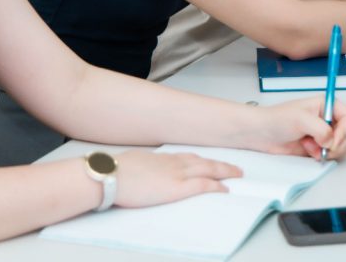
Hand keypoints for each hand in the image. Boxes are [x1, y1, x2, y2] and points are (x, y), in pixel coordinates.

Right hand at [113, 149, 241, 207]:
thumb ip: (143, 166)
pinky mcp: (177, 188)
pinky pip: (203, 185)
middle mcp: (171, 162)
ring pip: (207, 169)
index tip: (208, 161)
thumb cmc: (115, 171)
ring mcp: (176, 174)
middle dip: (220, 164)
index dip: (201, 159)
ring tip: (236, 175)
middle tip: (234, 167)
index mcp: (160, 157)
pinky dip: (216, 186)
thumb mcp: (132, 163)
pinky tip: (225, 188)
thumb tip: (144, 171)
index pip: (187, 156)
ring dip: (223, 171)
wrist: (109, 175)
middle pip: (202, 161)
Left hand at [239, 97, 345, 160]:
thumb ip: (321, 129)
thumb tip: (330, 141)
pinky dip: (321, 156)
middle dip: (336, 143)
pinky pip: (331, 155)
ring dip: (327, 150)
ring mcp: (323, 134)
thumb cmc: (276, 119)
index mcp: (326, 105)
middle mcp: (327, 119)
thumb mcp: (300, 119)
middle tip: (321, 144)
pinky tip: (308, 150)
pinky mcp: (319, 147)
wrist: (262, 134)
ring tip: (310, 145)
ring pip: (342, 147)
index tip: (334, 138)